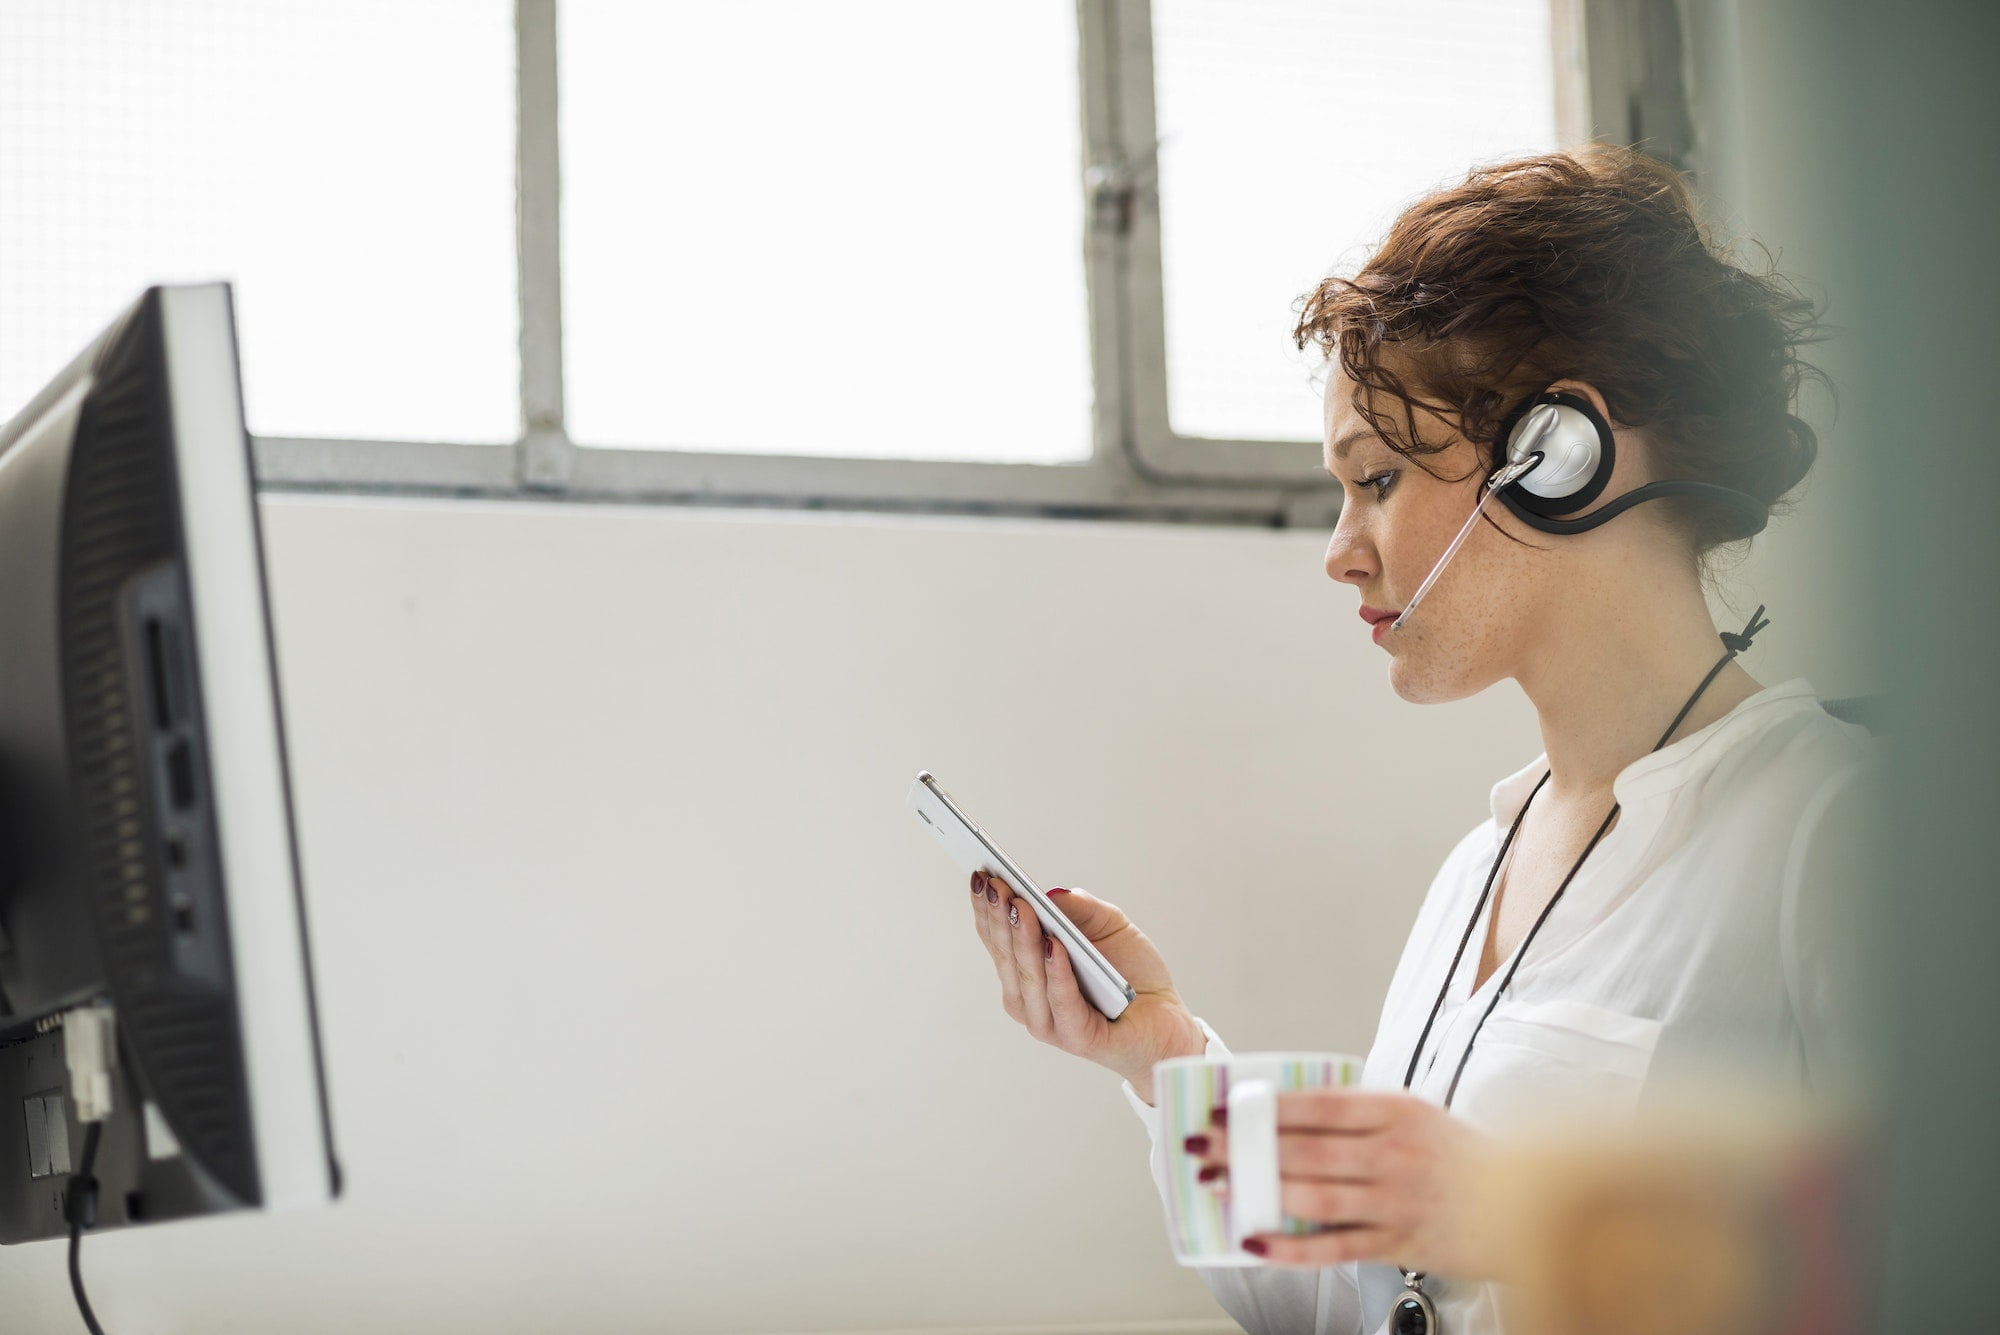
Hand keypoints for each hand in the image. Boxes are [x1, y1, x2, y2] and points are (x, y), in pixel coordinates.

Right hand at [968, 871, 1204, 1097]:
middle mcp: (1030, 1000)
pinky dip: (1056, 974)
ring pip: (1028, 980)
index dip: (986, 908)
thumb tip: (1052, 894)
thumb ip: (1083, 910)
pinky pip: (1062, 1004)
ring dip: (1023, 941)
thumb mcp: (1111, 927)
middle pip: (1007, 957)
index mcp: (1028, 973)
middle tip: (995, 884)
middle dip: (999, 918)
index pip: (997, 940)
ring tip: (1021, 907)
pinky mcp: (1079, 1039)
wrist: (1168, 1022)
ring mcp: (1051, 1023)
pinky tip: (1054, 945)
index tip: (980, 874)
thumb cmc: (1132, 975)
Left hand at [1190, 1090, 1498, 1279]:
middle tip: (1204, 1146)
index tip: (1223, 1108)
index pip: (1314, 1104)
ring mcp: (1396, 1200)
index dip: (1261, 1107)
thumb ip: (1359, 1113)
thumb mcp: (1416, 1115)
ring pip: (1311, 1195)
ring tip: (1219, 1184)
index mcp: (1396, 1110)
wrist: (1529, 1203)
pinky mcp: (1399, 1242)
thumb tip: (1286, 1114)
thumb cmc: (1462, 1156)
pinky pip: (1333, 1246)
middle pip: (1302, 1149)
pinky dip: (1290, 1246)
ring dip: (1256, 1190)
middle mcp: (1394, 1153)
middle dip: (1243, 1147)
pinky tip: (1256, 1240)